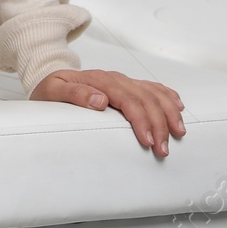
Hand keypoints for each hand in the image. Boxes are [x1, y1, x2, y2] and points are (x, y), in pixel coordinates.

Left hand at [32, 68, 185, 156]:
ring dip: (169, 113)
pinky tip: (177, 107)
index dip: (141, 121)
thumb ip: (75, 94)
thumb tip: (100, 100)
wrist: (48, 78)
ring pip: (154, 93)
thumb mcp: (53, 91)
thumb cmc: (50, 88)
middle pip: (146, 99)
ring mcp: (122, 81)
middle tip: (163, 149)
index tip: (148, 141)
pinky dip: (168, 96)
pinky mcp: (127, 85)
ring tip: (178, 133)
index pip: (128, 100)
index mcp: (99, 81)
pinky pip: (152, 87)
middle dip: (159, 124)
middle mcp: (115, 79)